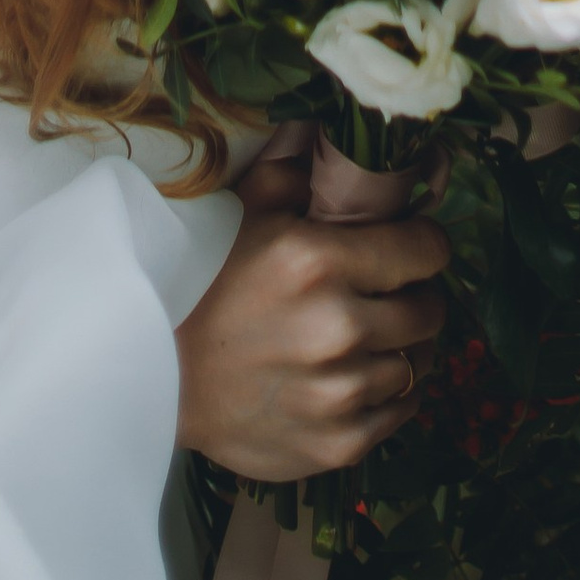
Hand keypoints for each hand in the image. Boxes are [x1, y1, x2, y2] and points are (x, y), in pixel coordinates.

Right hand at [175, 150, 449, 481]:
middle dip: (414, 297)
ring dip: (400, 348)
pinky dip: (389, 395)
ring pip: (418, 364)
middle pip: (430, 311)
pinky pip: (400, 413)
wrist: (149, 379)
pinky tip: (357, 377)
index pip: (426, 250)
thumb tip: (331, 136)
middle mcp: (338, 328)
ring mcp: (340, 393)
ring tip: (368, 338)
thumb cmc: (197, 285)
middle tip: (387, 295)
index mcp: (318, 262)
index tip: (408, 247)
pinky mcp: (337, 444)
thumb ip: (293, 171)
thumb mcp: (240, 212)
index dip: (421, 245)